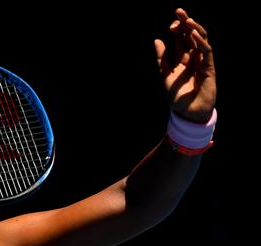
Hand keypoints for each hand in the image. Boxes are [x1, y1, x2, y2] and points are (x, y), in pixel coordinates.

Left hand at [155, 8, 215, 122]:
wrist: (187, 113)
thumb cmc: (177, 97)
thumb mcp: (165, 75)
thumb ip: (162, 59)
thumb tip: (157, 40)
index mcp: (182, 59)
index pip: (182, 39)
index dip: (178, 29)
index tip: (171, 24)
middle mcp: (194, 58)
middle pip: (191, 36)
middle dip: (186, 23)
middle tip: (179, 11)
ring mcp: (202, 62)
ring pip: (201, 40)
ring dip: (195, 29)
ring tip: (187, 20)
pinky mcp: (209, 68)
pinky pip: (206, 51)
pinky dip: (201, 42)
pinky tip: (194, 34)